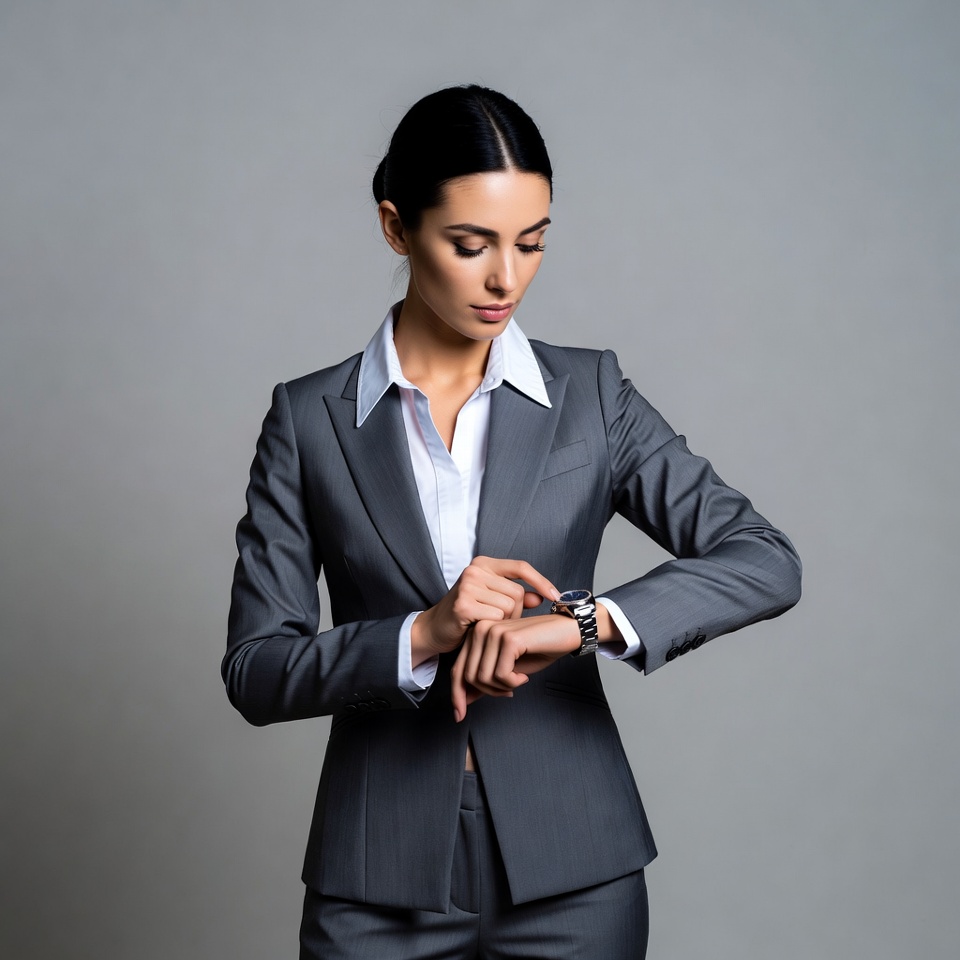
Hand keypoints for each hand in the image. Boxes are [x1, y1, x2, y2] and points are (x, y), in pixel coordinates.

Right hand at [411, 557, 559, 666]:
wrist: (435, 629)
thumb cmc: (467, 614)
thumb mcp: (493, 601)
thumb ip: (517, 597)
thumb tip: (541, 597)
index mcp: (483, 563)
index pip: (520, 567)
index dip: (541, 581)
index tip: (556, 596)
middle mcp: (475, 570)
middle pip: (517, 592)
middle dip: (516, 612)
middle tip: (500, 621)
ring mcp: (468, 586)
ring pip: (509, 607)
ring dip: (504, 621)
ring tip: (488, 623)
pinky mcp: (463, 604)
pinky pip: (496, 617)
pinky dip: (493, 626)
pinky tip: (479, 627)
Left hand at [450, 613, 581, 721]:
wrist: (566, 632)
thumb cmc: (538, 649)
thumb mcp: (508, 668)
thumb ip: (485, 680)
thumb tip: (464, 700)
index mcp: (477, 634)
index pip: (457, 669)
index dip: (457, 695)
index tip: (459, 716)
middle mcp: (480, 629)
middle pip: (467, 675)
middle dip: (488, 692)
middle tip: (509, 692)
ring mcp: (493, 631)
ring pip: (483, 677)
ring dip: (502, 687)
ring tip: (518, 680)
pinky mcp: (508, 638)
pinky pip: (500, 674)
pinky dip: (513, 682)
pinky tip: (524, 676)